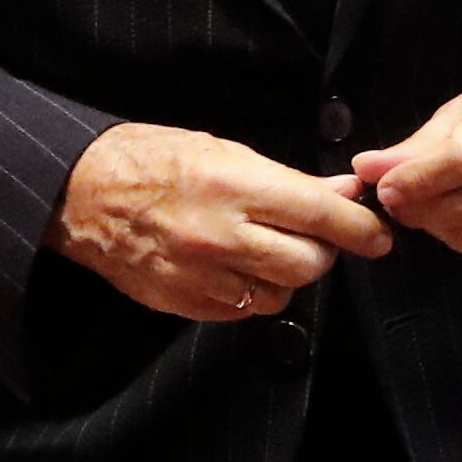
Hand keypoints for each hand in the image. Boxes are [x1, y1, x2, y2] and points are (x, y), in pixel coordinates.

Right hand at [56, 121, 389, 323]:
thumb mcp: (224, 150)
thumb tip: (343, 194)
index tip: (379, 237)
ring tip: (267, 250)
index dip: (361, 230)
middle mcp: (222, 235)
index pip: (321, 217)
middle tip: (313, 237)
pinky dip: (252, 293)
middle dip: (322, 252)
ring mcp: (202, 275)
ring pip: (280, 295)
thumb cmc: (152, 159)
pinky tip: (236, 267)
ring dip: (287, 276)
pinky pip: (243, 311)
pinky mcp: (185, 303)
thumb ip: (286, 179)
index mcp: (235, 186)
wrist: (82, 193)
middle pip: (309, 265)